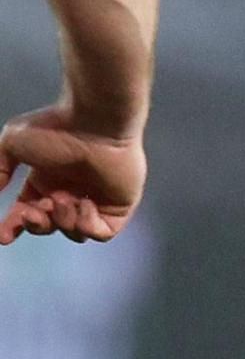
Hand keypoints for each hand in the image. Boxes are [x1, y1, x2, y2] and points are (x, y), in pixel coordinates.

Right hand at [0, 104, 143, 244]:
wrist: (95, 121)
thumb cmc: (56, 128)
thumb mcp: (12, 144)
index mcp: (47, 179)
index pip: (28, 212)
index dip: (15, 227)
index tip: (5, 237)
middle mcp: (71, 190)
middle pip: (49, 226)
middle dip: (37, 224)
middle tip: (35, 211)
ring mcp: (97, 198)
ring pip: (74, 233)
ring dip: (62, 222)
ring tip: (63, 199)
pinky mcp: (120, 204)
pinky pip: (103, 233)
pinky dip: (88, 226)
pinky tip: (85, 203)